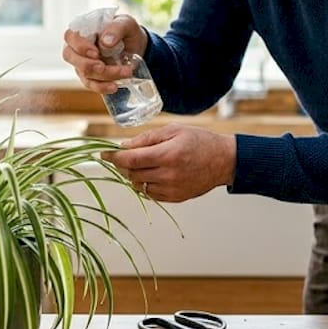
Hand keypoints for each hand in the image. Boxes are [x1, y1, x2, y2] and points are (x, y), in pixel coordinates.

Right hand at [61, 14, 148, 95]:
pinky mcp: (90, 77)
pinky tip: (114, 86)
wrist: (135, 47)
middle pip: (70, 56)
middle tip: (103, 67)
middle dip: (88, 64)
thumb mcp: (126, 23)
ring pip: (84, 73)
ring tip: (125, 72)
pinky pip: (91, 85)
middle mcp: (78, 47)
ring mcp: (82, 63)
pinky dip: (102, 87)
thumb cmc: (126, 31)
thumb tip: (106, 42)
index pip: (70, 36)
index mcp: (83, 30)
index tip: (95, 53)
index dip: (80, 46)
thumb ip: (117, 28)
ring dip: (104, 75)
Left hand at [103, 124, 235, 202]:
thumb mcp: (174, 130)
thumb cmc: (200, 141)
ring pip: (139, 185)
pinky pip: (150, 194)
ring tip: (145, 164)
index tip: (103, 154)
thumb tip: (125, 146)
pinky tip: (155, 174)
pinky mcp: (175, 198)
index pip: (130, 159)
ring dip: (135, 175)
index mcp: (167, 154)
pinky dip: (146, 184)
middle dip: (124, 164)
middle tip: (127, 156)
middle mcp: (168, 174)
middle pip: (132, 173)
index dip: (113, 157)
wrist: (224, 161)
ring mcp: (172, 189)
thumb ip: (148, 138)